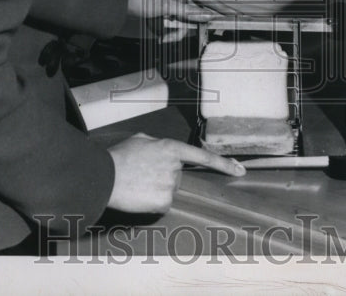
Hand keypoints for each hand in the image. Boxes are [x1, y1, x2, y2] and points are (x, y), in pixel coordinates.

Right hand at [106, 133, 245, 212]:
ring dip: (156, 190)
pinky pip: (162, 204)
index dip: (224, 163)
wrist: (105, 177)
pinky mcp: (164, 202)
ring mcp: (171, 185)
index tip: (240, 170)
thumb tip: (160, 151)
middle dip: (163, 177)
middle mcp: (175, 166)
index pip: (203, 156)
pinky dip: (151, 202)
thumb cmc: (119, 157)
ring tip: (137, 184)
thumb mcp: (141, 140)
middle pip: (177, 176)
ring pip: (169, 191)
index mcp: (171, 148)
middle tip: (142, 175)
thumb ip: (157, 145)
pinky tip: (139, 195)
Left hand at [127, 0, 237, 42]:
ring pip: (187, 22)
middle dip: (187, 26)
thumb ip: (188, 12)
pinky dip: (170, 32)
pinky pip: (178, 25)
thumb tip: (206, 15)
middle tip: (187, 32)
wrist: (121, 4)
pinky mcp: (171, 11)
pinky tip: (161, 35)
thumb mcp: (165, 6)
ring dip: (175, 31)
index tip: (233, 15)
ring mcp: (177, 1)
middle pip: (197, 12)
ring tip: (163, 33)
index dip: (220, 8)